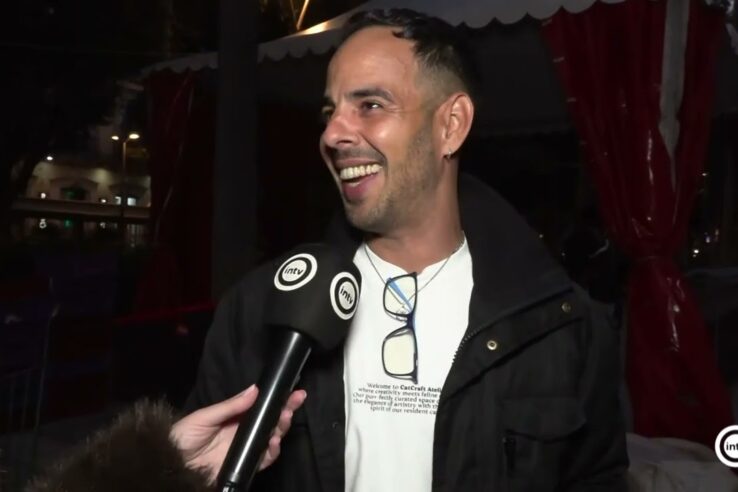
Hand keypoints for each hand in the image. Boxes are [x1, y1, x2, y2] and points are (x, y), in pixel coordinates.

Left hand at [170, 385, 306, 481]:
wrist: (170, 466)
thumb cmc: (182, 437)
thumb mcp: (204, 417)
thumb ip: (230, 406)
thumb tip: (255, 389)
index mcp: (234, 418)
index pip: (261, 407)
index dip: (277, 400)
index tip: (292, 390)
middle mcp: (243, 433)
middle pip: (270, 422)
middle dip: (285, 410)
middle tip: (296, 401)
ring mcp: (244, 450)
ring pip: (271, 439)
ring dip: (281, 428)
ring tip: (285, 418)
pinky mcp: (243, 466)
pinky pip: (263, 460)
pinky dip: (272, 452)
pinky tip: (274, 441)